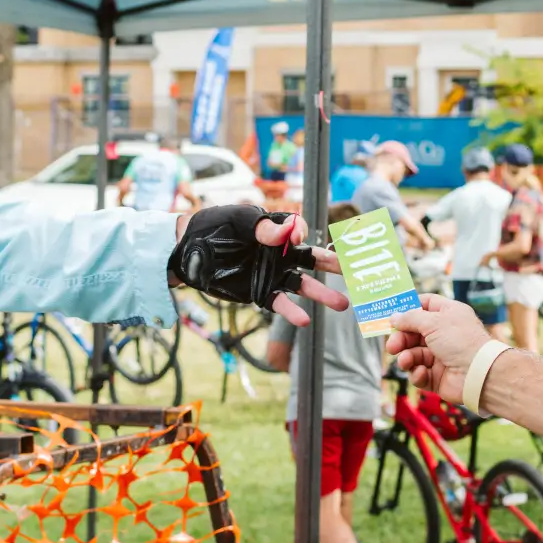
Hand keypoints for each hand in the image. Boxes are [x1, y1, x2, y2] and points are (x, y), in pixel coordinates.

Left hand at [168, 207, 347, 324]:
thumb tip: (290, 231)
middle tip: (356, 273)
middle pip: (312, 260)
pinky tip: (305, 321)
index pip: (299, 232)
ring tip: (344, 305)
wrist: (187, 251)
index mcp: (275, 231)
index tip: (297, 238)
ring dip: (322, 295)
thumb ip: (263, 226)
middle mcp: (279, 254)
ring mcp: (271, 274)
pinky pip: (280, 304)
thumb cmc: (213, 227)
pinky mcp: (259, 293)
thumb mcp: (237, 221)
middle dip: (334, 267)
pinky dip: (293, 312)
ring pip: (303, 285)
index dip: (301, 234)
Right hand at [383, 294, 491, 404]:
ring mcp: (440, 356)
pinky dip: (417, 374)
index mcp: (448, 314)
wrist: (479, 373)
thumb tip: (394, 316)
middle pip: (413, 332)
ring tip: (406, 361)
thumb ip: (411, 318)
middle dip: (401, 339)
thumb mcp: (434, 322)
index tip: (392, 314)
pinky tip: (422, 373)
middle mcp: (443, 334)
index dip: (409, 308)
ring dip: (406, 358)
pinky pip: (419, 374)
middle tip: (392, 346)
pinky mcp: (436, 377)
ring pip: (413, 354)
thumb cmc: (461, 341)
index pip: (426, 304)